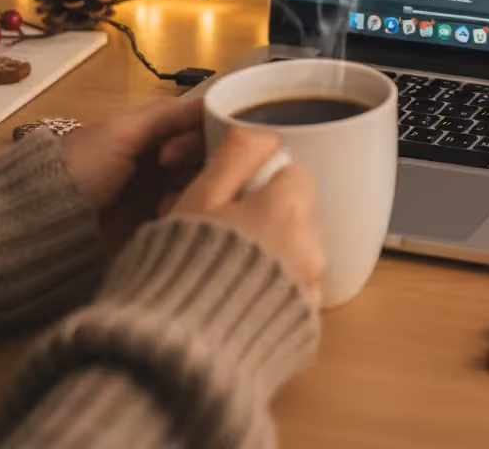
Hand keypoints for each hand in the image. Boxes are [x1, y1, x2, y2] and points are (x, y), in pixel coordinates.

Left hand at [62, 96, 205, 249]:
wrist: (38, 224)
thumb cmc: (80, 169)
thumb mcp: (121, 133)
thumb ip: (168, 115)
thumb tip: (214, 96)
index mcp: (148, 131)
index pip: (195, 123)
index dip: (196, 133)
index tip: (174, 153)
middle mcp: (157, 157)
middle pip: (201, 152)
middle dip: (193, 162)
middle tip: (169, 174)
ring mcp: (156, 190)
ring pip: (197, 181)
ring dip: (190, 187)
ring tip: (166, 204)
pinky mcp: (153, 220)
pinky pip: (185, 208)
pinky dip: (182, 209)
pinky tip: (166, 216)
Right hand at [169, 127, 324, 308]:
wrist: (176, 352)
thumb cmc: (180, 269)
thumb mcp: (199, 199)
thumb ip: (237, 157)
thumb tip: (265, 136)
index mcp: (290, 208)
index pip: (294, 174)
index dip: (261, 183)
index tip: (232, 200)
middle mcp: (312, 246)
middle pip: (298, 213)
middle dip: (267, 217)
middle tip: (223, 235)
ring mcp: (311, 288)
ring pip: (296, 251)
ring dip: (272, 253)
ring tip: (225, 271)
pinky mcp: (304, 323)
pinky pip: (293, 290)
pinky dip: (273, 289)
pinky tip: (237, 298)